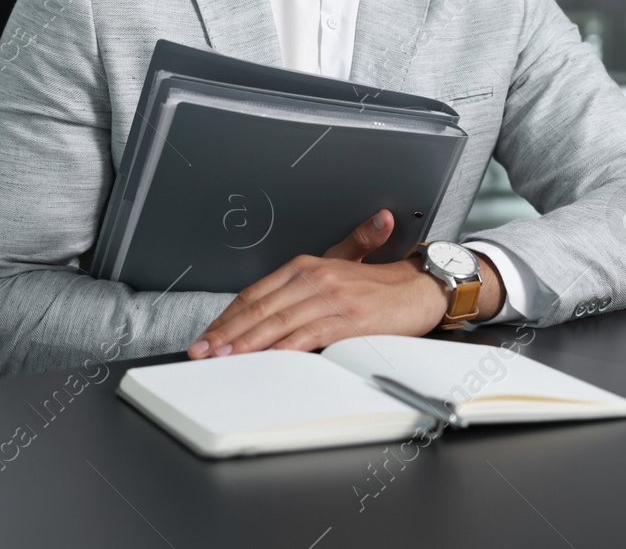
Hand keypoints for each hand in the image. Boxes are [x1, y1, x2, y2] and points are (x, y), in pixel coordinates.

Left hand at [186, 210, 501, 357]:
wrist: (421, 287)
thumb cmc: (379, 285)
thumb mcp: (336, 272)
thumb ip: (299, 285)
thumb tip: (261, 305)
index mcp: (307, 266)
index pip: (255, 293)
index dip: (228, 317)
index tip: (208, 336)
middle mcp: (315, 277)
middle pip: (260, 308)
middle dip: (228, 333)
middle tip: (204, 351)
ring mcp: (331, 297)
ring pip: (279, 323)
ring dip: (248, 343)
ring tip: (225, 359)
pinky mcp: (348, 318)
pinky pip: (309, 335)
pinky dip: (284, 348)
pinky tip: (267, 359)